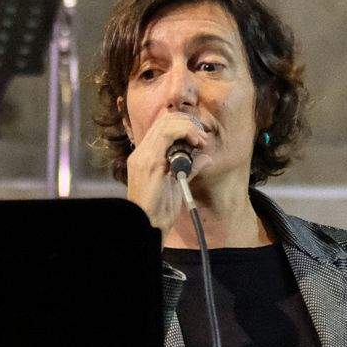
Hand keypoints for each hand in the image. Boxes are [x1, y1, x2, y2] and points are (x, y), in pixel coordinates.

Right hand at [124, 110, 207, 233]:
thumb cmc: (160, 210)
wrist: (149, 226)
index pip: (161, 127)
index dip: (183, 125)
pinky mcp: (150, 162)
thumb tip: (206, 157)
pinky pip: (167, 135)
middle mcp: (141, 153)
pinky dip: (185, 133)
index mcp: (145, 157)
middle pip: (163, 120)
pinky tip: (195, 142)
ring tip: (201, 140)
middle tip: (202, 137)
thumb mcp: (177, 184)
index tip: (199, 138)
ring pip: (165, 123)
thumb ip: (189, 168)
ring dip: (188, 127)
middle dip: (188, 123)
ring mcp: (143, 156)